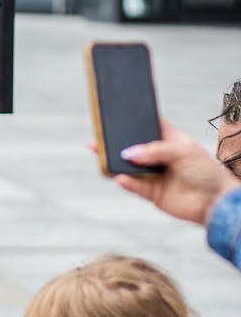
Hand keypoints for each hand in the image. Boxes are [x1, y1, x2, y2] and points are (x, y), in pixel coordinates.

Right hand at [114, 121, 240, 225]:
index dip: (137, 120)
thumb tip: (128, 154)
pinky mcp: (152, 193)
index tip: (117, 114)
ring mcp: (155, 174)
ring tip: (103, 156)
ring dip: (117, 162)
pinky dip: (126, 182)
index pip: (150, 126)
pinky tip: (120, 177)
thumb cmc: (206, 171)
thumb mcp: (183, 151)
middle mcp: (160, 157)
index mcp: (170, 141)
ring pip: (130, 167)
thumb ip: (155, 150)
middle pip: (134, 147)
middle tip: (100, 137)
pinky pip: (134, 186)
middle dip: (118, 143)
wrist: (215, 201)